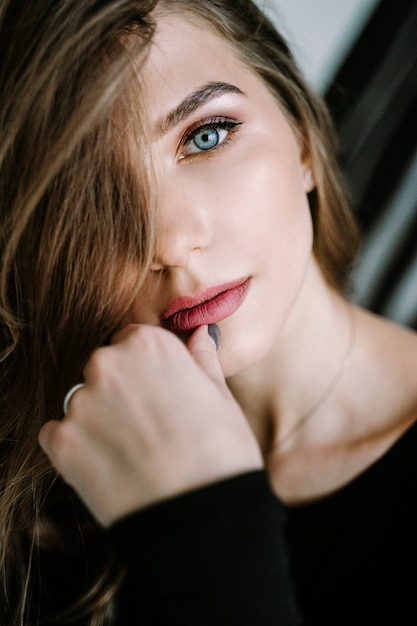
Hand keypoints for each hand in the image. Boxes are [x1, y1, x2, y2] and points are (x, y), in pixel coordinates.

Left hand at [39, 325, 261, 525]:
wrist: (200, 520)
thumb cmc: (221, 454)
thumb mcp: (221, 397)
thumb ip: (202, 359)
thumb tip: (202, 333)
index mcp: (149, 345)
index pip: (131, 341)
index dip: (145, 370)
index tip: (156, 394)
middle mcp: (108, 364)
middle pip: (103, 368)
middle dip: (118, 390)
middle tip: (146, 427)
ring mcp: (81, 403)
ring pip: (81, 401)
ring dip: (97, 418)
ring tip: (131, 452)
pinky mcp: (61, 442)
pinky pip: (58, 434)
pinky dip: (76, 448)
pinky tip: (109, 467)